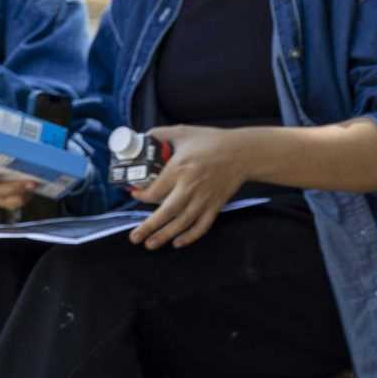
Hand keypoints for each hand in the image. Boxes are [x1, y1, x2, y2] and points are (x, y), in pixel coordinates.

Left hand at [128, 124, 250, 248]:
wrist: (241, 152)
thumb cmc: (212, 141)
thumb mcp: (182, 132)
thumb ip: (160, 134)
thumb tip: (142, 138)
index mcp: (179, 168)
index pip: (155, 190)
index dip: (141, 196)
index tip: (135, 194)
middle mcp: (190, 187)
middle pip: (165, 212)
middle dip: (148, 227)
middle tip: (134, 238)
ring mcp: (204, 199)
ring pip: (182, 223)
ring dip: (165, 236)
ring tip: (150, 245)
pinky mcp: (215, 205)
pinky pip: (202, 226)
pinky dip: (190, 237)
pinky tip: (177, 243)